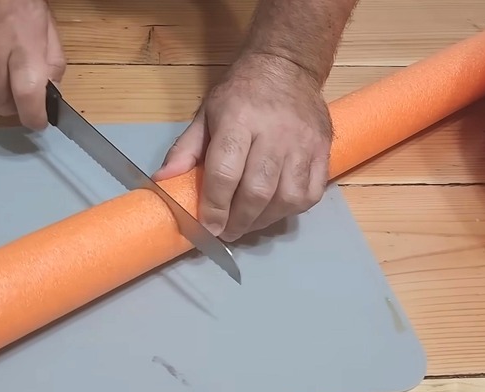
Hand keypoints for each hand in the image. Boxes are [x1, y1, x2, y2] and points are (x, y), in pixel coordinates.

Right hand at [0, 0, 65, 129]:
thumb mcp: (46, 26)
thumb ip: (53, 62)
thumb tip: (52, 90)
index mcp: (23, 51)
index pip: (29, 100)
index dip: (35, 117)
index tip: (39, 120)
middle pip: (4, 106)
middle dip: (16, 104)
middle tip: (21, 90)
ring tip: (1, 65)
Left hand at [152, 54, 332, 241]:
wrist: (287, 65)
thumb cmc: (240, 93)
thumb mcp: (206, 114)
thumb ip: (185, 150)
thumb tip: (162, 182)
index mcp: (238, 121)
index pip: (225, 172)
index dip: (215, 206)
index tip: (208, 227)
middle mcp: (274, 134)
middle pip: (257, 190)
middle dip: (239, 221)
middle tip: (226, 232)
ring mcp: (303, 143)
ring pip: (287, 198)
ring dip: (264, 220)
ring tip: (248, 223)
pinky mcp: (322, 150)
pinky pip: (311, 193)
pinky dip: (291, 210)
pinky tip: (274, 210)